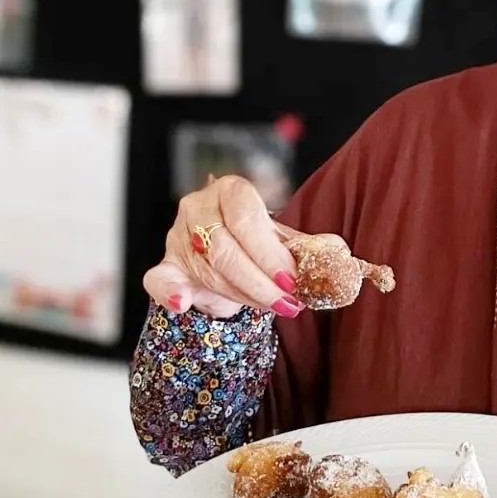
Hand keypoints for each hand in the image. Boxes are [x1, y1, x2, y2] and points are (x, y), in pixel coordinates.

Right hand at [142, 174, 306, 320]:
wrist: (224, 255)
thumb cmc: (253, 242)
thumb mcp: (279, 237)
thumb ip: (303, 244)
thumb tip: (336, 250)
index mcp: (231, 191)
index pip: (246, 217)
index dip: (269, 251)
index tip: (291, 278)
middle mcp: (199, 207)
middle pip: (227, 248)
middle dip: (261, 281)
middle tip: (288, 302)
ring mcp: (177, 236)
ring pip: (209, 269)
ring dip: (244, 295)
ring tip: (274, 306)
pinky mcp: (165, 266)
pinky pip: (160, 280)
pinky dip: (171, 292)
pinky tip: (182, 302)